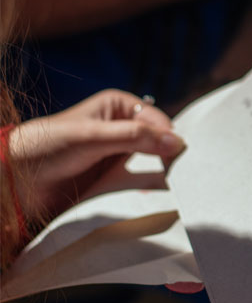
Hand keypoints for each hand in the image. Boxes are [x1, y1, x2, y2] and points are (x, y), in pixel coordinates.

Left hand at [9, 89, 184, 221]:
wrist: (16, 181)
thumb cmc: (48, 147)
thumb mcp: (94, 137)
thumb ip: (136, 137)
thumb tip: (177, 142)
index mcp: (119, 106)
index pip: (160, 121)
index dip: (171, 139)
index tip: (181, 160)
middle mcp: (122, 127)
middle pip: (159, 141)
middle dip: (169, 157)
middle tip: (183, 175)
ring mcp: (118, 153)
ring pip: (152, 163)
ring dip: (160, 175)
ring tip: (173, 188)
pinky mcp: (113, 177)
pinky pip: (139, 181)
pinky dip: (148, 188)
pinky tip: (154, 196)